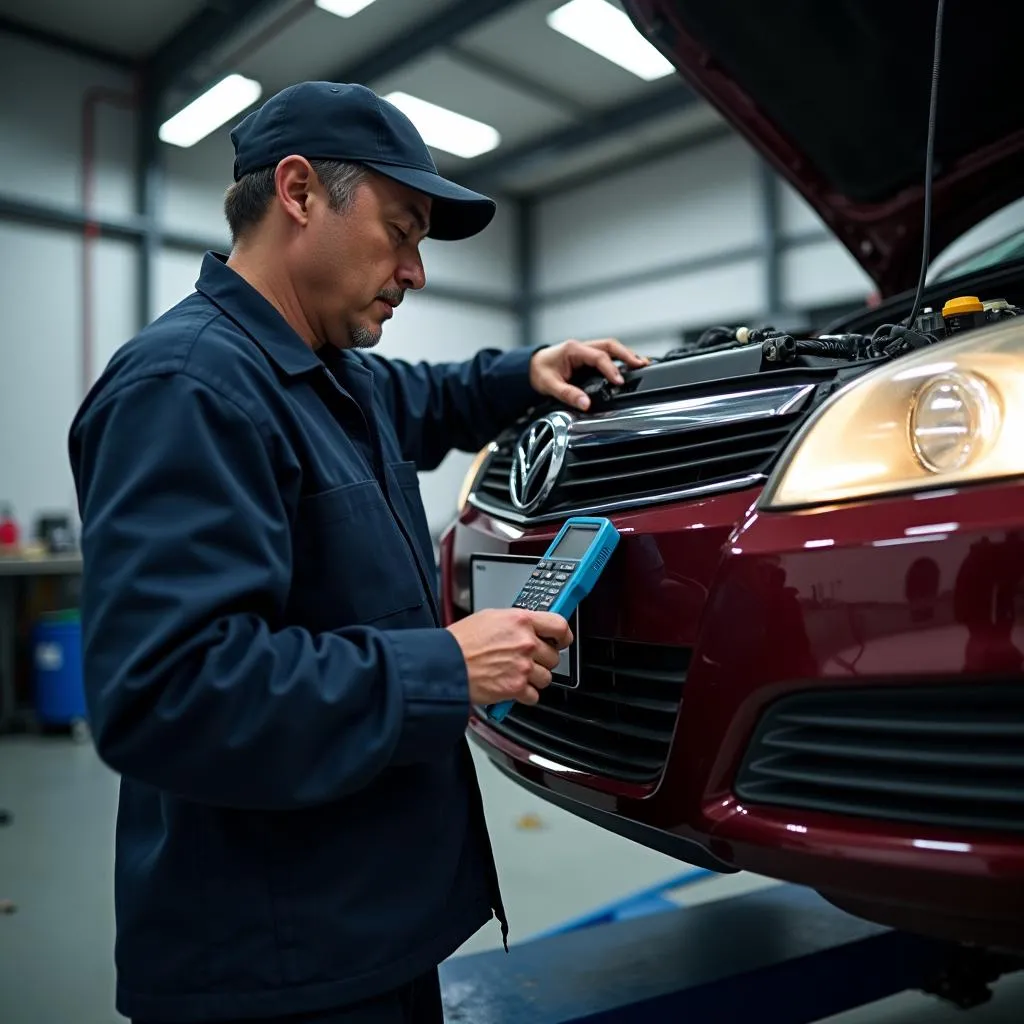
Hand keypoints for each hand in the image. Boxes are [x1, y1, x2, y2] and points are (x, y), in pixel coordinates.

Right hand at [447, 608, 572, 707]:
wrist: (446, 664)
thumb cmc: (460, 641)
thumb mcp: (489, 617)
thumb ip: (514, 622)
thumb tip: (527, 626)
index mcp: (521, 621)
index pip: (559, 625)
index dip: (563, 635)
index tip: (562, 640)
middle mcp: (526, 643)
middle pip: (554, 656)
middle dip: (542, 660)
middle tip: (527, 660)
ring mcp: (523, 666)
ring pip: (546, 677)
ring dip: (534, 678)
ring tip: (516, 674)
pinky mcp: (516, 688)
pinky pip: (534, 695)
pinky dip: (524, 695)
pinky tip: (512, 687)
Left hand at [529, 338, 649, 411]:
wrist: (529, 367)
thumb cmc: (539, 372)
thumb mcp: (550, 385)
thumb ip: (568, 394)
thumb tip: (585, 404)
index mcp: (573, 350)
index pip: (598, 356)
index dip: (611, 369)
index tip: (619, 382)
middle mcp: (581, 347)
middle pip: (610, 346)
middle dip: (627, 355)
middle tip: (641, 365)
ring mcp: (585, 350)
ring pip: (611, 348)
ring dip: (626, 355)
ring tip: (641, 365)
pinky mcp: (587, 357)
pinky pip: (607, 354)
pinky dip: (619, 359)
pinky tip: (628, 366)